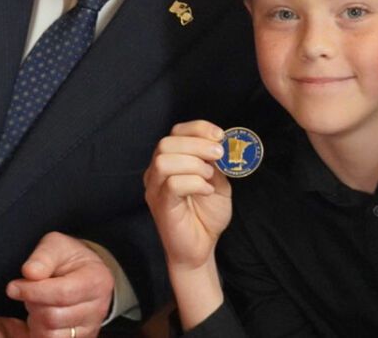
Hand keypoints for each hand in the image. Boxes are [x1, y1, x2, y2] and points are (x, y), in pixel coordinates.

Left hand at [7, 232, 115, 337]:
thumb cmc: (69, 258)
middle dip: (33, 304)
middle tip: (30, 290)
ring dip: (35, 319)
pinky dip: (38, 332)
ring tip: (39, 303)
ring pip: (49, 334)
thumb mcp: (56, 245)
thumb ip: (43, 256)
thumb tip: (30, 272)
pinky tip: (40, 316)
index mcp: (97, 280)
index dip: (33, 291)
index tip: (12, 287)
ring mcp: (90, 328)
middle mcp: (98, 308)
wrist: (84, 273)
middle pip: (53, 317)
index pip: (63, 293)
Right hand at [143, 120, 231, 270]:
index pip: (176, 132)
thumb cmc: (206, 215)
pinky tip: (206, 191)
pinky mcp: (161, 205)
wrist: (201, 248)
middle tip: (219, 155)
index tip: (220, 136)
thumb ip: (217, 164)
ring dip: (194, 163)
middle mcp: (157, 172)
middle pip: (166, 143)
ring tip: (209, 177)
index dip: (198, 128)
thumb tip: (222, 144)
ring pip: (164, 161)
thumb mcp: (218, 182)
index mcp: (171, 160)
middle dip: (197, 144)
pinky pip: (172, 184)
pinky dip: (195, 182)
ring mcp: (155, 189)